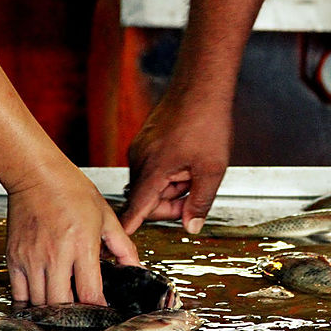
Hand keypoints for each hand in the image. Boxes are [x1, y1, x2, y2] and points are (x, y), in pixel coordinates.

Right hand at [5, 165, 139, 305]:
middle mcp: (55, 255)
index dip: (98, 308)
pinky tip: (40, 304)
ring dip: (53, 311)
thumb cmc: (71, 191)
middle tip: (83, 314)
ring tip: (64, 310)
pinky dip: (29, 304)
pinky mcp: (14, 257)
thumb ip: (123, 246)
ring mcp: (31, 258)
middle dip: (74, 314)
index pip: (89, 293)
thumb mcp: (105, 216)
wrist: (36, 175)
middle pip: (62, 304)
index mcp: (81, 245)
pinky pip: (18, 294)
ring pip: (40, 303)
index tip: (103, 311)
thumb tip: (136, 268)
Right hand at [120, 91, 232, 235]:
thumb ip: (200, 203)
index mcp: (152, 170)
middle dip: (170, 203)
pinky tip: (186, 159)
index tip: (118, 243)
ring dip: (172, 186)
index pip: (136, 208)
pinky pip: (152, 168)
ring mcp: (140, 148)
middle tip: (194, 193)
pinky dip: (169, 172)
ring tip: (194, 169)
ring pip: (151, 183)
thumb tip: (191, 226)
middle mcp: (139, 159)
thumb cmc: (206, 122)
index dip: (129, 227)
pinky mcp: (144, 141)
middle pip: (147, 199)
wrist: (201, 87)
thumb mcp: (211, 171)